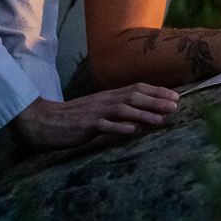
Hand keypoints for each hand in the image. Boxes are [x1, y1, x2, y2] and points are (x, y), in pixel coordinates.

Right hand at [8, 85, 178, 149]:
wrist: (44, 121)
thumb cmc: (72, 118)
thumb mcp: (97, 111)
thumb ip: (115, 111)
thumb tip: (137, 118)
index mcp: (108, 95)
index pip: (136, 88)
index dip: (156, 91)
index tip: (175, 95)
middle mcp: (105, 100)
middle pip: (134, 97)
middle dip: (156, 100)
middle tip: (176, 105)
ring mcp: (95, 112)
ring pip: (123, 110)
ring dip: (144, 114)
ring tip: (161, 119)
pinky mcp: (85, 126)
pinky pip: (104, 126)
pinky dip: (119, 128)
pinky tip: (132, 131)